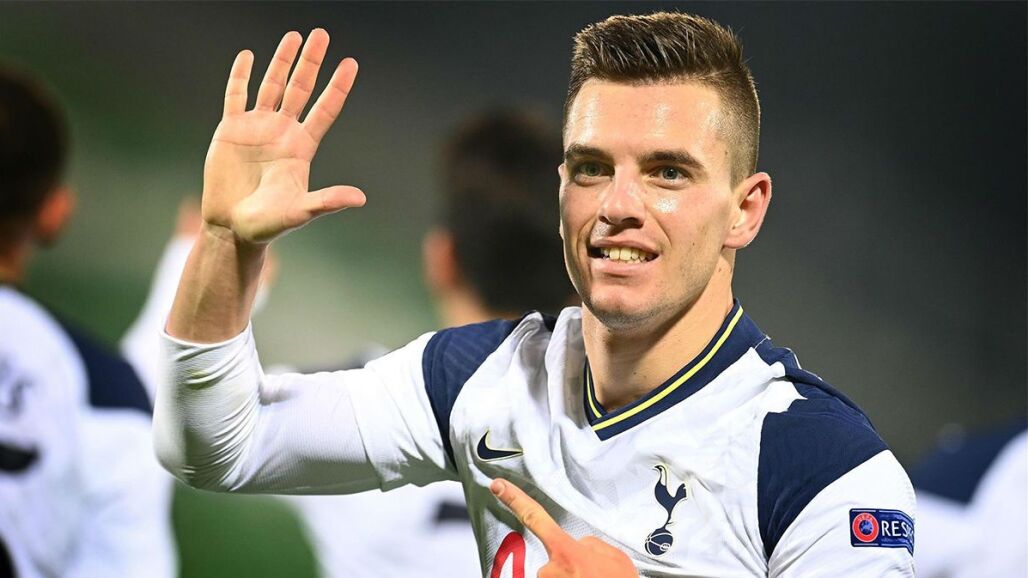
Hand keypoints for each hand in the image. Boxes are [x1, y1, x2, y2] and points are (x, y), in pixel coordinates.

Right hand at [203, 29, 365, 243]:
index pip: (325, 110)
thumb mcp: (301, 212)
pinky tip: (248, 56)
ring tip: (294, 36)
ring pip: (271, 85)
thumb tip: (360, 198)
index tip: (351, 63)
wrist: (231, 229)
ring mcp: (256, 128)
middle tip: (321, 34)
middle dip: (311, 62)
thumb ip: (328, 201)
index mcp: (302, 147)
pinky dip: (241, 76)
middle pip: (300, 88)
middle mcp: (282, 132)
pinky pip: (236, 96)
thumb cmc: (268, 225)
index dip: (337, 87)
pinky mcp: (230, 130)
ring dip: (281, 61)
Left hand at [491, 478, 638, 577]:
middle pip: (554, 558)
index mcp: (566, 553)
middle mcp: (549, 572)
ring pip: (557, 576)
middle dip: (572, 566)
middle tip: (592, 573)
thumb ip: (591, 544)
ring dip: (574, 577)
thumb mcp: (615, 559)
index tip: (497, 486)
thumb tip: (578, 545)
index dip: (515, 500)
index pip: (535, 518)